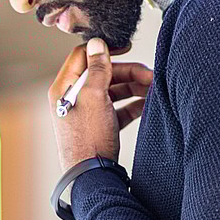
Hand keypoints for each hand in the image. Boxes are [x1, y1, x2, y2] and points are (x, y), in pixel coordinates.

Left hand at [48, 38, 152, 171]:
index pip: (83, 56)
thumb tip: (97, 43)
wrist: (91, 177)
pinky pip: (117, 109)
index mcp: (64, 88)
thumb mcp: (94, 97)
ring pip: (112, 91)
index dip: (104, 49)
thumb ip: (98, 69)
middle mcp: (73, 98)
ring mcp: (87, 113)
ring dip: (134, 88)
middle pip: (102, 74)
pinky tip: (148, 104)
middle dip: (128, 73)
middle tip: (150, 76)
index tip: (126, 48)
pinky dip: (132, 105)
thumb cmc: (88, 138)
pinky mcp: (99, 127)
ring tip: (154, 89)